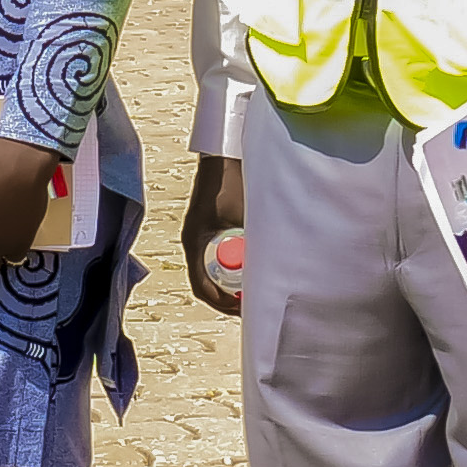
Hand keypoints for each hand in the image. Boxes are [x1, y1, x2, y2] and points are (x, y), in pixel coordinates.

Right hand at [182, 156, 247, 316]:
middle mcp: (192, 241)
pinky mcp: (206, 228)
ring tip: (250, 288)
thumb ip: (257, 242)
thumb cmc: (233, 182)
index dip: (221, 304)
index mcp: (195, 242)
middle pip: (204, 283)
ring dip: (228, 283)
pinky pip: (213, 257)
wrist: (225, 156)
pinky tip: (248, 266)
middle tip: (250, 304)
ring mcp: (198, 235)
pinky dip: (229, 267)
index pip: (201, 287)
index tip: (243, 310)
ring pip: (208, 271)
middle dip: (226, 297)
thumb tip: (274, 266)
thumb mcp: (248, 217)